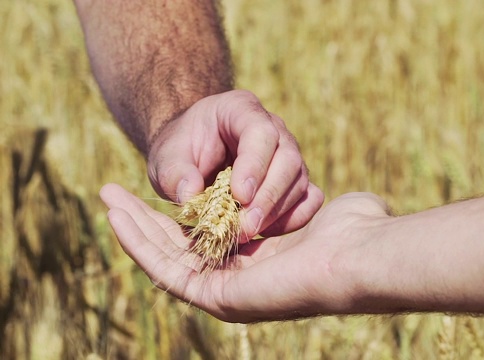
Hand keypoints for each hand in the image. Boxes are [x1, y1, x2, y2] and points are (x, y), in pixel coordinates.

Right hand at [100, 183, 390, 322]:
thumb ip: (300, 203)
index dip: (177, 216)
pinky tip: (118, 215)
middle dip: (145, 221)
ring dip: (133, 229)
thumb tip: (315, 196)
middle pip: (178, 250)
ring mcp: (226, 294)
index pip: (206, 241)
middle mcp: (239, 281)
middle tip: (113, 194)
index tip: (158, 191)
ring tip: (107, 198)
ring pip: (165, 260)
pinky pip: (166, 269)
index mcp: (259, 263)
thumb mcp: (312, 205)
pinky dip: (140, 242)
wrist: (361, 252)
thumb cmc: (350, 228)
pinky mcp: (217, 298)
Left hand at [146, 90, 323, 237]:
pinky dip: (293, 218)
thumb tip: (190, 194)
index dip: (255, 165)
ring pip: (299, 181)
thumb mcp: (166, 157)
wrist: (192, 157)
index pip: (261, 132)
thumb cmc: (180, 151)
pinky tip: (267, 233)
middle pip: (288, 158)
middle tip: (247, 225)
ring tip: (248, 233)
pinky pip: (309, 199)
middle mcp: (274, 129)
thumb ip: (174, 173)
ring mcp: (288, 155)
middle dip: (269, 196)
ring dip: (277, 212)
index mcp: (241, 110)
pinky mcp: (294, 181)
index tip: (239, 196)